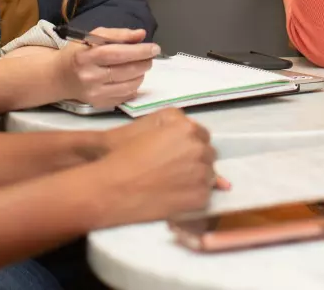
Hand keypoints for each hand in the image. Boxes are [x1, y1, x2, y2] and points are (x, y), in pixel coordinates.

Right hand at [57, 27, 156, 108]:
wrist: (59, 77)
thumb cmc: (79, 52)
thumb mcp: (93, 36)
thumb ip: (118, 34)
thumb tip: (141, 35)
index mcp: (86, 56)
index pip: (117, 54)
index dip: (139, 51)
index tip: (154, 48)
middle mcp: (90, 77)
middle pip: (126, 71)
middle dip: (144, 63)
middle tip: (150, 56)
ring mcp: (94, 93)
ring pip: (129, 86)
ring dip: (141, 75)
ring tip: (141, 66)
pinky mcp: (99, 104)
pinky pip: (125, 97)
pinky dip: (133, 86)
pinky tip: (131, 78)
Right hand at [90, 109, 219, 226]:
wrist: (113, 188)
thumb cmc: (125, 155)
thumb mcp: (149, 127)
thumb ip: (176, 127)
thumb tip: (196, 137)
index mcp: (187, 128)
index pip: (201, 135)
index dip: (188, 145)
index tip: (176, 154)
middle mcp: (199, 148)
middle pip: (208, 154)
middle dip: (195, 160)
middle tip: (172, 170)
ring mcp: (202, 174)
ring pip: (209, 175)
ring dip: (196, 178)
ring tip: (172, 184)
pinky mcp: (200, 197)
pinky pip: (205, 195)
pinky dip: (193, 196)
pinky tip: (174, 196)